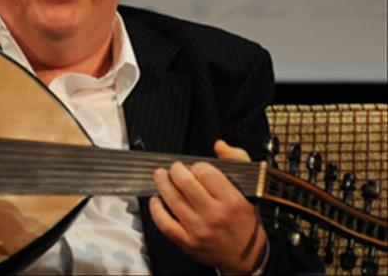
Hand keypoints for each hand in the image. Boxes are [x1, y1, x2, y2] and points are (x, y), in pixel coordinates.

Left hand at [149, 140, 266, 273]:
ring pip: (172, 199)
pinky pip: (164, 223)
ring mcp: (199, 230)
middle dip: (176, 169)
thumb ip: (237, 161)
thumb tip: (220, 145)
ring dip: (162, 183)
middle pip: (185, 182)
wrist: (247, 259)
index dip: (197, 165)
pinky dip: (155, 209)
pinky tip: (156, 200)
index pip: (205, 172)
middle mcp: (215, 216)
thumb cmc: (245, 222)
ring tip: (160, 176)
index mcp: (232, 201)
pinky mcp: (187, 243)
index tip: (196, 168)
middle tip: (175, 168)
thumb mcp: (250, 190)